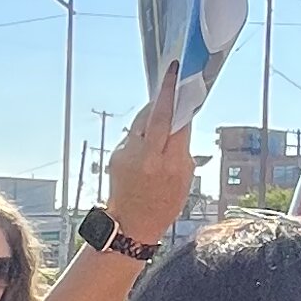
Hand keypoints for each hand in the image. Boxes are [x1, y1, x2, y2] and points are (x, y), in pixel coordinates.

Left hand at [105, 66, 196, 248]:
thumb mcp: (184, 178)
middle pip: (155, 115)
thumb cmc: (163, 204)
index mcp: (169, 164)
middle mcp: (146, 157)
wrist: (132, 223)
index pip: (174, 121)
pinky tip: (149, 142)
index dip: (177, 97)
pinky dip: (143, 133)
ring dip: (153, 113)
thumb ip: (182, 148)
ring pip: (142, 122)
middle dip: (164, 93)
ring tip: (163, 111)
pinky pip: (133, 135)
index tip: (179, 77)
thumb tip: (180, 122)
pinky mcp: (116, 155)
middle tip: (172, 76)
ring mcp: (128, 154)